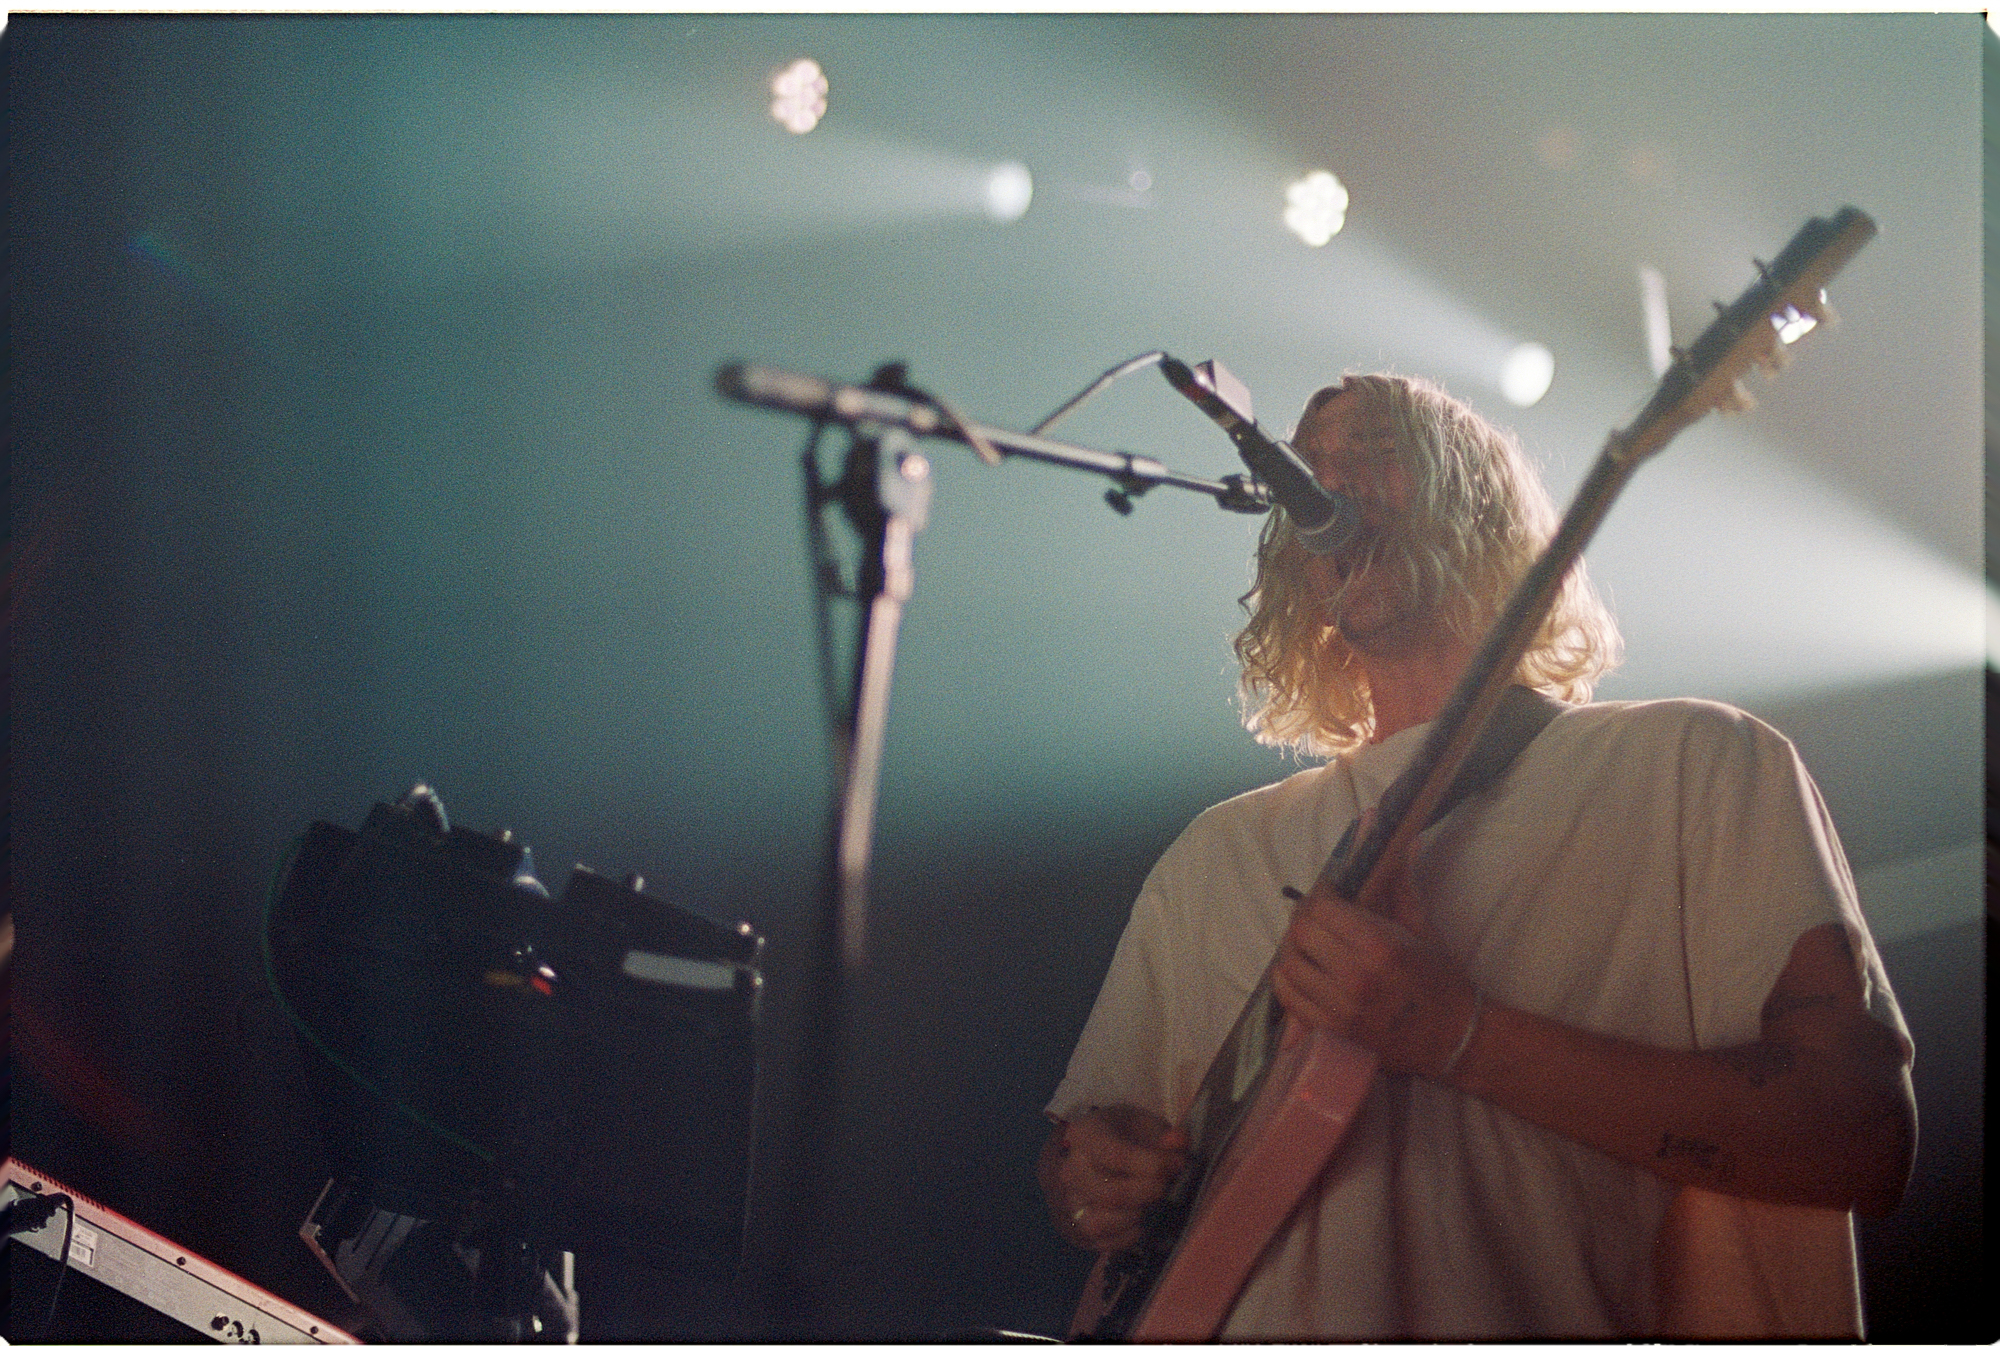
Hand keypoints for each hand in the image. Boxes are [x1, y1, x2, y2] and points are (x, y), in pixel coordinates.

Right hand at [1040, 1105, 1187, 1253]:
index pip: (1115, 1155)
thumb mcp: (1147, 1125)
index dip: (1151, 1164)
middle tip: (1168, 1184)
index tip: (1177, 1163)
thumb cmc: (1127, 1136)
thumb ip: (1166, 1134)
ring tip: (1153, 1202)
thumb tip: (1178, 1141)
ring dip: (1138, 1215)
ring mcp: (1070, 1201)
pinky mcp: (1077, 1229)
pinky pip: (1103, 1242)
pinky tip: (1143, 1219)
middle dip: (1149, 1192)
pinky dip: (1129, 1235)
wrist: (1101, 1153)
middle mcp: (1070, 1170)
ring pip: (1102, 1222)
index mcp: (1084, 1136)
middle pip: (1111, 1193)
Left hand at [1271, 834, 1481, 1078]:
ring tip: (1308, 944)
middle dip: (1305, 919)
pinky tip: (1301, 971)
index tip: (1329, 894)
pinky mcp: (1332, 1032)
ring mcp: (1340, 1009)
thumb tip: (1399, 846)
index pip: (1323, 908)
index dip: (1321, 895)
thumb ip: (1400, 889)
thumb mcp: (1423, 931)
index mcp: (1380, 947)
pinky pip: (1288, 999)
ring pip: (1288, 965)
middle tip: (1316, 916)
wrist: (1455, 1038)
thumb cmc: (1441, 982)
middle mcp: (1355, 977)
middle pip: (1301, 933)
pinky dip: (1287, 980)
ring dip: (1293, 948)